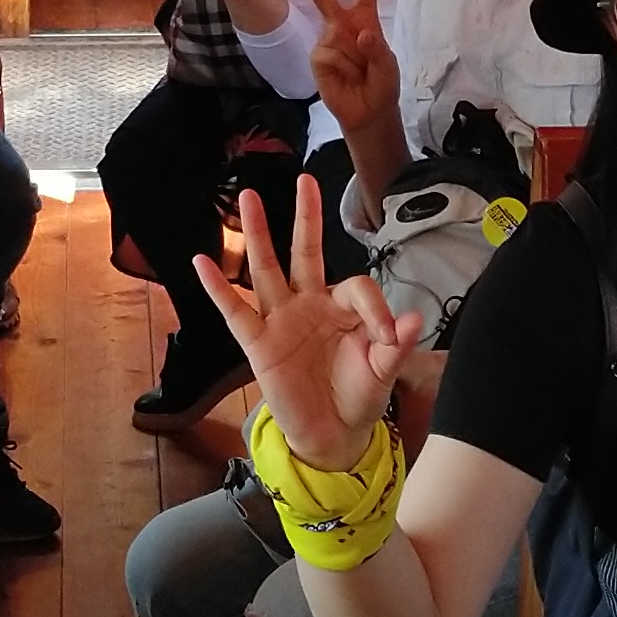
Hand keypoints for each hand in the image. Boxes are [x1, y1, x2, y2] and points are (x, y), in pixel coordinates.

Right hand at [197, 176, 417, 469]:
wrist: (334, 436)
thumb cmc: (359, 397)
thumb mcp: (384, 371)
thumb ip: (396, 344)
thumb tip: (413, 320)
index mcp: (343, 308)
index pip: (357, 286)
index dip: (377, 309)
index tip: (390, 336)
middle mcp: (310, 305)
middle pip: (306, 252)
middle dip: (305, 217)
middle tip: (305, 180)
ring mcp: (282, 321)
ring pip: (267, 269)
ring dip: (258, 234)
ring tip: (248, 198)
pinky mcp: (259, 343)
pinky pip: (236, 311)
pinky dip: (218, 287)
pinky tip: (203, 262)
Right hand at [292, 0, 400, 140]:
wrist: (368, 112)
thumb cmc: (382, 84)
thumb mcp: (388, 65)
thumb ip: (376, 48)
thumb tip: (360, 35)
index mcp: (364, 20)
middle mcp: (342, 26)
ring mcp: (327, 41)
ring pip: (336, 37)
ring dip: (353, 58)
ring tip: (359, 73)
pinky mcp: (317, 58)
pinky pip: (327, 54)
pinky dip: (340, 66)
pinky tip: (344, 77)